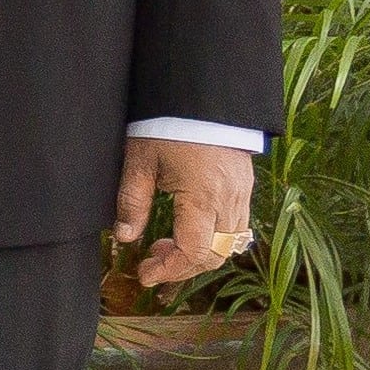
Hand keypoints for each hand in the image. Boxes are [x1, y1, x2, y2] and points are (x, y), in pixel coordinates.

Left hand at [117, 137, 258, 294]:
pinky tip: (185, 228)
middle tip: (151, 261)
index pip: (194, 251)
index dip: (170, 270)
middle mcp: (229, 199)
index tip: (145, 274)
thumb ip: (131, 201)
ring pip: (229, 243)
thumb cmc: (168, 125)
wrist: (202, 95)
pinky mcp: (244, 186)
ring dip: (198, 253)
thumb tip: (125, 237)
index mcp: (203, 196)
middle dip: (183, 266)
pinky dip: (212, 237)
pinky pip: (236, 226)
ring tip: (164, 244)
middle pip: (216, 254)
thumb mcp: (140, 161)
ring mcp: (241, 193)